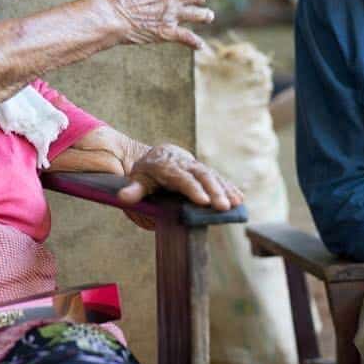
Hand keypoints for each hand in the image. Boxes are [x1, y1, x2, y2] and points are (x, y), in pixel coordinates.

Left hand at [117, 144, 242, 211]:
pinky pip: (219, 178)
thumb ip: (134, 189)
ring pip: (212, 176)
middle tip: (223, 207)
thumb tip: (124, 197)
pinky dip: (229, 187)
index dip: (193, 189)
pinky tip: (239, 198)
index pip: (181, 178)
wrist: (158, 156)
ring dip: (225, 189)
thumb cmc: (147, 173)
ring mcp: (196, 167)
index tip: (204, 201)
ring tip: (236, 203)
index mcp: (167, 166)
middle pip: (201, 176)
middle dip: (214, 191)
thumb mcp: (137, 179)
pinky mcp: (204, 171)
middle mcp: (185, 164)